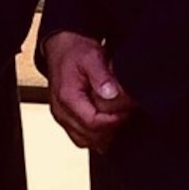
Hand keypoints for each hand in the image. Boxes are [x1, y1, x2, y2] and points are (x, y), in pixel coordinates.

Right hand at [41, 31, 134, 151]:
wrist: (61, 48)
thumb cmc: (75, 51)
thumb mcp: (92, 56)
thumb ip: (102, 76)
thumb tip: (111, 94)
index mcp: (67, 97)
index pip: (93, 123)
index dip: (114, 122)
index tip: (127, 113)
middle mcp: (61, 112)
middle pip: (90, 137)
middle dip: (111, 129)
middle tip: (126, 115)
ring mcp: (62, 117)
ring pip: (85, 141)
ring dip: (104, 136)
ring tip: (118, 120)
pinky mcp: (65, 119)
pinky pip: (81, 138)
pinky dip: (95, 136)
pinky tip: (107, 125)